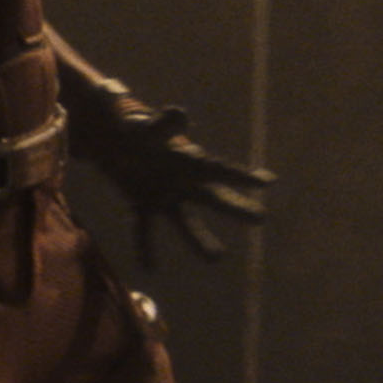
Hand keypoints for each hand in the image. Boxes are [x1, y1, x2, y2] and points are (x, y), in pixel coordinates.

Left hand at [71, 95, 271, 269]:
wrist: (114, 142)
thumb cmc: (139, 131)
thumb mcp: (148, 127)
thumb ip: (163, 125)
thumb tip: (179, 114)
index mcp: (191, 161)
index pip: (220, 169)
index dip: (241, 175)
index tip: (268, 181)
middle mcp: (185, 182)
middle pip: (213, 198)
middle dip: (235, 207)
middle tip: (260, 218)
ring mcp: (167, 197)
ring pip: (185, 222)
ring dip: (198, 240)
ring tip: (216, 258)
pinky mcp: (144, 205)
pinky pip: (145, 229)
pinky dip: (146, 247)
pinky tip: (150, 268)